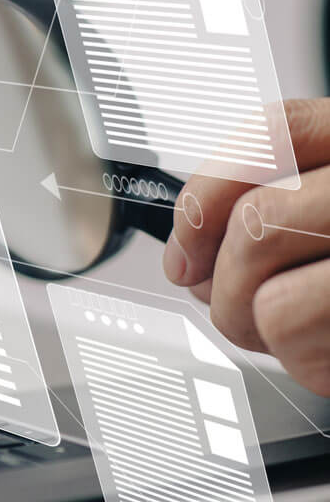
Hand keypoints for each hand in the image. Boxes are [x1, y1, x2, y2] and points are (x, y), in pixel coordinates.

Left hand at [163, 98, 329, 395]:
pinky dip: (307, 367)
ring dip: (259, 332)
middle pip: (259, 223)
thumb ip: (284, 201)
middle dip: (222, 283)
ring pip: (275, 303)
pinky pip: (312, 357)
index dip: (208, 190)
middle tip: (227, 302)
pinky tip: (329, 351)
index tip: (186, 241)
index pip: (275, 134)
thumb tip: (193, 254)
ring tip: (285, 331)